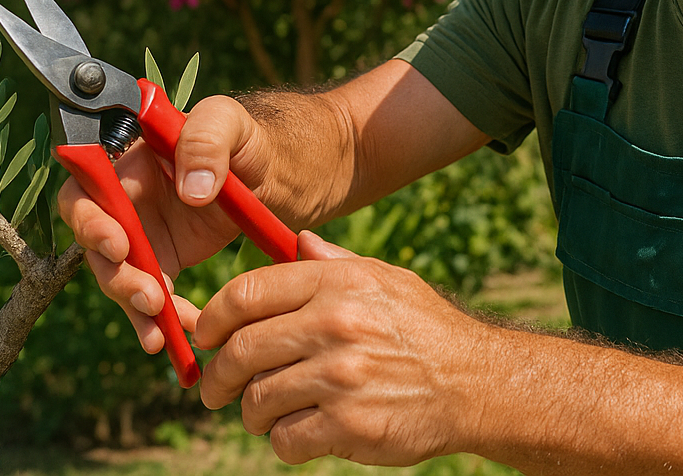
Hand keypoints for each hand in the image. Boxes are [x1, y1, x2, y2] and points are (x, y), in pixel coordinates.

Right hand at [57, 94, 278, 352]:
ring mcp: (145, 233)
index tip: (119, 244)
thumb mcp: (230, 122)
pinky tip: (177, 339)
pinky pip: (152, 295)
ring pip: (121, 276)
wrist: (285, 170)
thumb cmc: (251, 136)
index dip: (88, 220)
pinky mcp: (167, 261)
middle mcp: (128, 200)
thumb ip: (206, 141)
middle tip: (148, 296)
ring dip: (135, 305)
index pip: (83, 190)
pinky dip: (161, 320)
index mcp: (130, 160)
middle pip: (97, 243)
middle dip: (115, 274)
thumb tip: (189, 191)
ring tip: (160, 330)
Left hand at [196, 231, 495, 466]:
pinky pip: (285, 440)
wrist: (476, 382)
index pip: (247, 294)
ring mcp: (341, 377)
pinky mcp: (348, 426)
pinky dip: (286, 441)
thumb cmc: (424, 328)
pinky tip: (304, 431)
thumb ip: (334, 263)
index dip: (213, 318)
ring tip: (271, 412)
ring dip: (254, 413)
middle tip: (217, 389)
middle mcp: (336, 324)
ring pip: (257, 400)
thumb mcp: (386, 279)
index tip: (206, 336)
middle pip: (241, 350)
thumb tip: (295, 242)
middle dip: (218, 376)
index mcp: (338, 283)